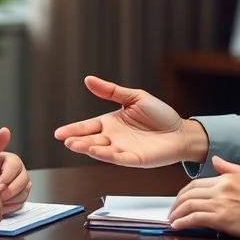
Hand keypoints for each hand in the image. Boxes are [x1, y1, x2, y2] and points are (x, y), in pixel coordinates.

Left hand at [0, 127, 31, 214]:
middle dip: (10, 191)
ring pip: (24, 192)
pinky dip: (10, 207)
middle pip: (24, 180)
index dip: (7, 178)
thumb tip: (6, 131)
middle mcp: (16, 171)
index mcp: (8, 159)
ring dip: (10, 200)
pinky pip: (20, 203)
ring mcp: (17, 184)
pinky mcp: (15, 196)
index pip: (15, 166)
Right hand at [53, 76, 206, 167]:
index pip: (87, 126)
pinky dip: (107, 155)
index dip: (73, 129)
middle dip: (77, 141)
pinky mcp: (134, 159)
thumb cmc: (159, 115)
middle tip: (66, 140)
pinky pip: (118, 158)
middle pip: (90, 140)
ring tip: (76, 145)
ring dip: (88, 148)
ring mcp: (122, 150)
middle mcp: (113, 138)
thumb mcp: (134, 97)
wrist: (180, 131)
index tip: (59, 133)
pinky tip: (97, 151)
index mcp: (110, 123)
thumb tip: (88, 79)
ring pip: (101, 150)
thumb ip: (111, 91)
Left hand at [168, 156, 239, 239]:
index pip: (196, 183)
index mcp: (226, 179)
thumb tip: (216, 160)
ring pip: (189, 205)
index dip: (183, 193)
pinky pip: (195, 218)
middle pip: (189, 193)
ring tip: (172, 220)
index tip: (179, 201)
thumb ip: (230, 167)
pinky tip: (178, 226)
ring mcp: (220, 203)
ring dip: (177, 213)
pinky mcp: (222, 219)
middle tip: (172, 212)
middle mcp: (220, 189)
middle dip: (176, 203)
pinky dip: (183, 222)